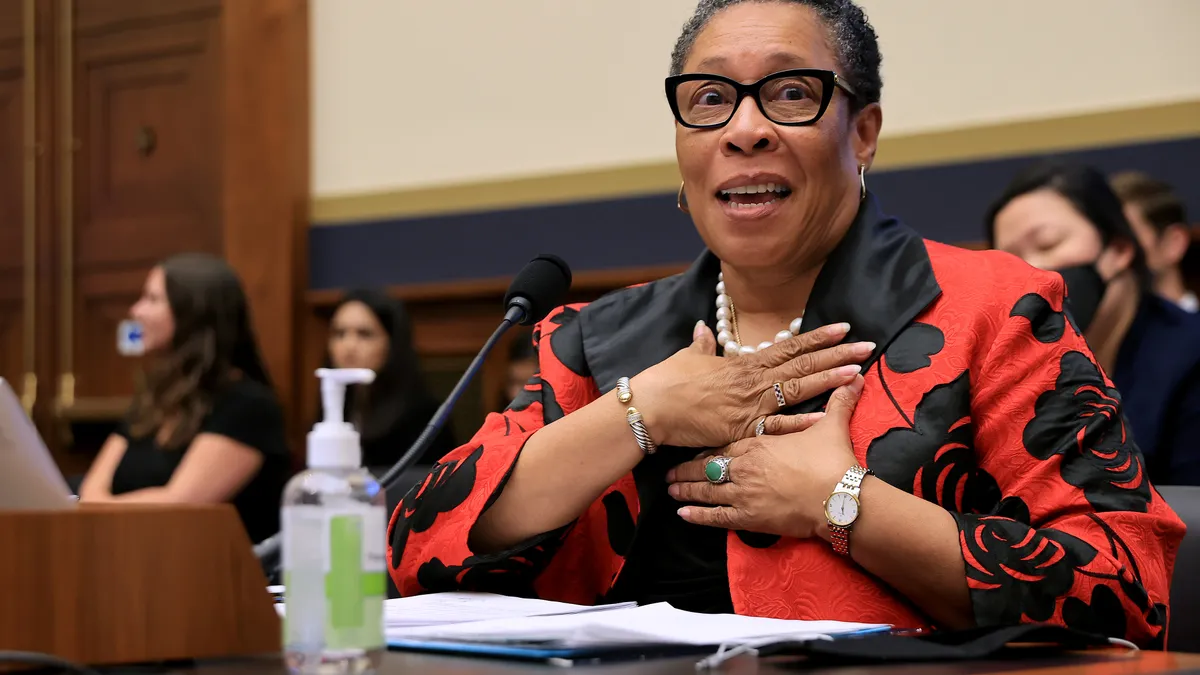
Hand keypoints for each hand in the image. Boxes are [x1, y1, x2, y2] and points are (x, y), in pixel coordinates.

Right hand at [632, 321, 871, 448]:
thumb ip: (702, 345)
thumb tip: (704, 329)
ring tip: (857, 371)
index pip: (789, 346)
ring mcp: (750, 405)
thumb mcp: (688, 357)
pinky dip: (801, 423)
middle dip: (836, 354)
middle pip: (802, 365)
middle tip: (866, 346)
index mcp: (743, 363)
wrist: (651, 408)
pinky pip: (778, 427)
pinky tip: (825, 418)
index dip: (817, 337)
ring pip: (797, 390)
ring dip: (829, 380)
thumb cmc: (667, 381)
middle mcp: (753, 380)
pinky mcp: (742, 430)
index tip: (843, 328)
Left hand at [665, 375, 864, 540]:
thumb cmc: (832, 462)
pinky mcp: (749, 518)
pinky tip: (682, 515)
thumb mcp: (831, 427)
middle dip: (688, 470)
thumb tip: (854, 380)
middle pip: (709, 466)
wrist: (840, 497)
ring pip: (707, 490)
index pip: (725, 443)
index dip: (708, 446)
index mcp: (758, 443)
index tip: (693, 446)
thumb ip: (838, 403)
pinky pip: (716, 517)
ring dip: (687, 491)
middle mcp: (744, 466)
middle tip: (670, 472)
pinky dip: (698, 516)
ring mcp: (744, 493)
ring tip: (671, 491)